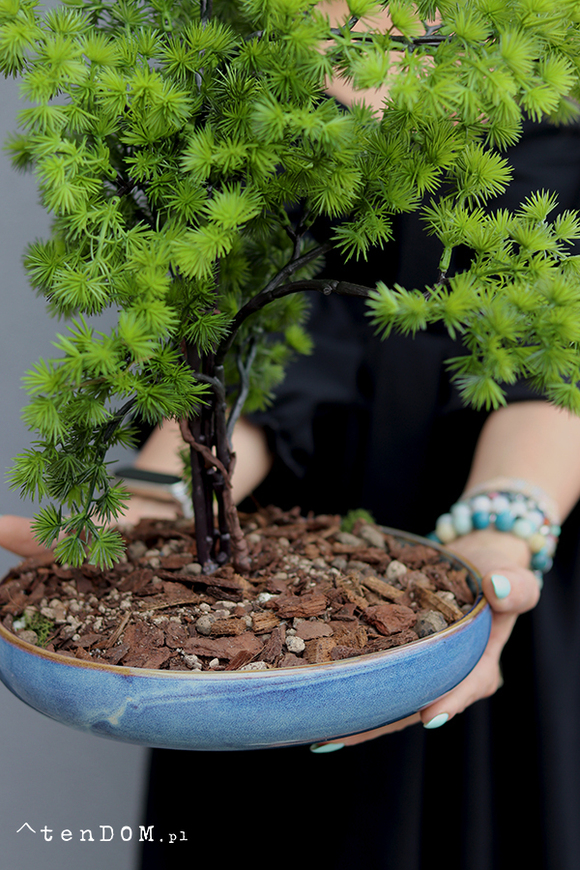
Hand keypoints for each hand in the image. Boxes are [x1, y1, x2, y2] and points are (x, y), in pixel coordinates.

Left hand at [311, 528, 540, 750]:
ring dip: (357, 714)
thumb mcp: (514, 578)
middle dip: (378, 722)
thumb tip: (497, 588)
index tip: (429, 715)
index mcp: (481, 665)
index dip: (448, 699)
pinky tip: (320, 696)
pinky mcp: (402, 660)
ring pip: (390, 698)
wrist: (474, 566)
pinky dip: (352, 686)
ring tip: (318, 728)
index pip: (467, 686)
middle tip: (337, 736)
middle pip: (415, 704)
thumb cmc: (497, 574)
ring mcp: (424, 671)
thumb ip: (515, 587)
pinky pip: (378, 676)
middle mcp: (449, 677)